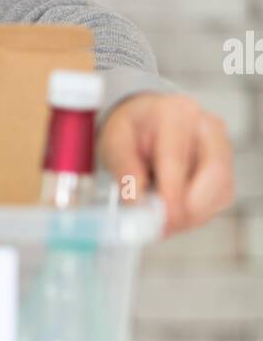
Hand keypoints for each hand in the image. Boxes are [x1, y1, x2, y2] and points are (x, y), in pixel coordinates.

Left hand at [99, 92, 233, 235]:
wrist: (145, 124)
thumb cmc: (132, 131)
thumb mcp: (114, 142)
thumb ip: (124, 169)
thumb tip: (137, 200)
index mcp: (175, 113)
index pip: (177, 158)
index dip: (171, 194)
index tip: (161, 219)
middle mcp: (206, 127)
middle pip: (214, 174)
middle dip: (189, 209)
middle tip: (162, 227)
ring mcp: (222, 147)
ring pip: (221, 191)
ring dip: (192, 214)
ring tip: (161, 217)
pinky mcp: (226, 168)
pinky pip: (220, 198)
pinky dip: (197, 213)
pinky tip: (175, 210)